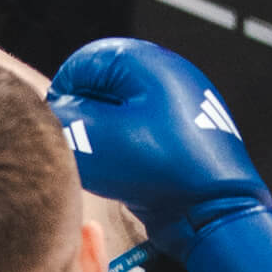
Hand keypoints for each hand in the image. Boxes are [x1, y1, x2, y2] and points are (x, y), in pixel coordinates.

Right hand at [46, 38, 271, 271]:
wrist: (218, 210)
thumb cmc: (162, 169)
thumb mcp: (98, 141)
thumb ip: (65, 119)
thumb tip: (53, 113)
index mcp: (148, 60)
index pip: (83, 62)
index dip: (64, 94)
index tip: (60, 127)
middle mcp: (169, 73)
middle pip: (103, 85)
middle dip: (86, 115)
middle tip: (81, 147)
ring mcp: (181, 102)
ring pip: (121, 110)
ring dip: (106, 134)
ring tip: (107, 162)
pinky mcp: (186, 132)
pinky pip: (142, 130)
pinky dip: (128, 147)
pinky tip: (129, 171)